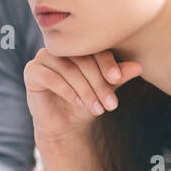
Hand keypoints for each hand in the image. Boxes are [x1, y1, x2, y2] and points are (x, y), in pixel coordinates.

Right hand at [23, 48, 142, 145]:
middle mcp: (60, 48)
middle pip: (82, 60)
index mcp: (78, 46)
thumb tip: (138, 67)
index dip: (107, 63)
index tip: (118, 79)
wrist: (65, 124)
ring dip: (85, 90)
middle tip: (111, 104)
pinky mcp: (32, 71)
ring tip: (97, 108)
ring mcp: (43, 58)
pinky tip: (78, 103)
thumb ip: (118, 77)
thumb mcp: (105, 89)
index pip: (94, 49)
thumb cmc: (85, 102)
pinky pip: (50, 77)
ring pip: (68, 69)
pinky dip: (67, 91)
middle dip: (98, 83)